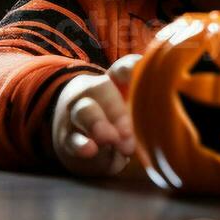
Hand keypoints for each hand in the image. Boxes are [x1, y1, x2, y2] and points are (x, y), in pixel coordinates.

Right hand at [51, 54, 140, 176]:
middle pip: (101, 89)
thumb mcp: (134, 111)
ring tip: (110, 139)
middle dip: (117, 111)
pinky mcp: (67, 135)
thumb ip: (143, 115)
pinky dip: (80, 144)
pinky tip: (89, 150)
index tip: (137, 75)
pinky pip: (71, 137)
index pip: (122, 69)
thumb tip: (153, 132)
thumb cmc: (119, 120)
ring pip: (84, 111)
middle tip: (129, 132)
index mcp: (116, 81)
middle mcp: (94, 92)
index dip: (130, 70)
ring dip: (97, 124)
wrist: (78, 132)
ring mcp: (78, 112)